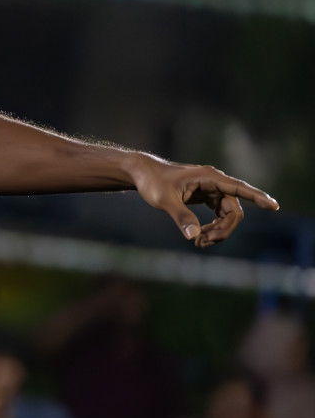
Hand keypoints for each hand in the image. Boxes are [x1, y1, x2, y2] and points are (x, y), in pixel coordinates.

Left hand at [129, 157, 277, 247]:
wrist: (142, 175)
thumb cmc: (152, 183)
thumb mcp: (164, 200)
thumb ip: (180, 217)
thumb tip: (194, 236)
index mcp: (209, 177)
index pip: (240, 188)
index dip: (258, 197)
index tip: (274, 206)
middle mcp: (215, 182)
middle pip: (234, 210)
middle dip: (223, 229)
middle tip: (203, 243)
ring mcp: (212, 190)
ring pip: (227, 215)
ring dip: (218, 231)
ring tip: (199, 242)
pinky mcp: (206, 197)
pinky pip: (219, 215)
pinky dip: (213, 227)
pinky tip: (200, 237)